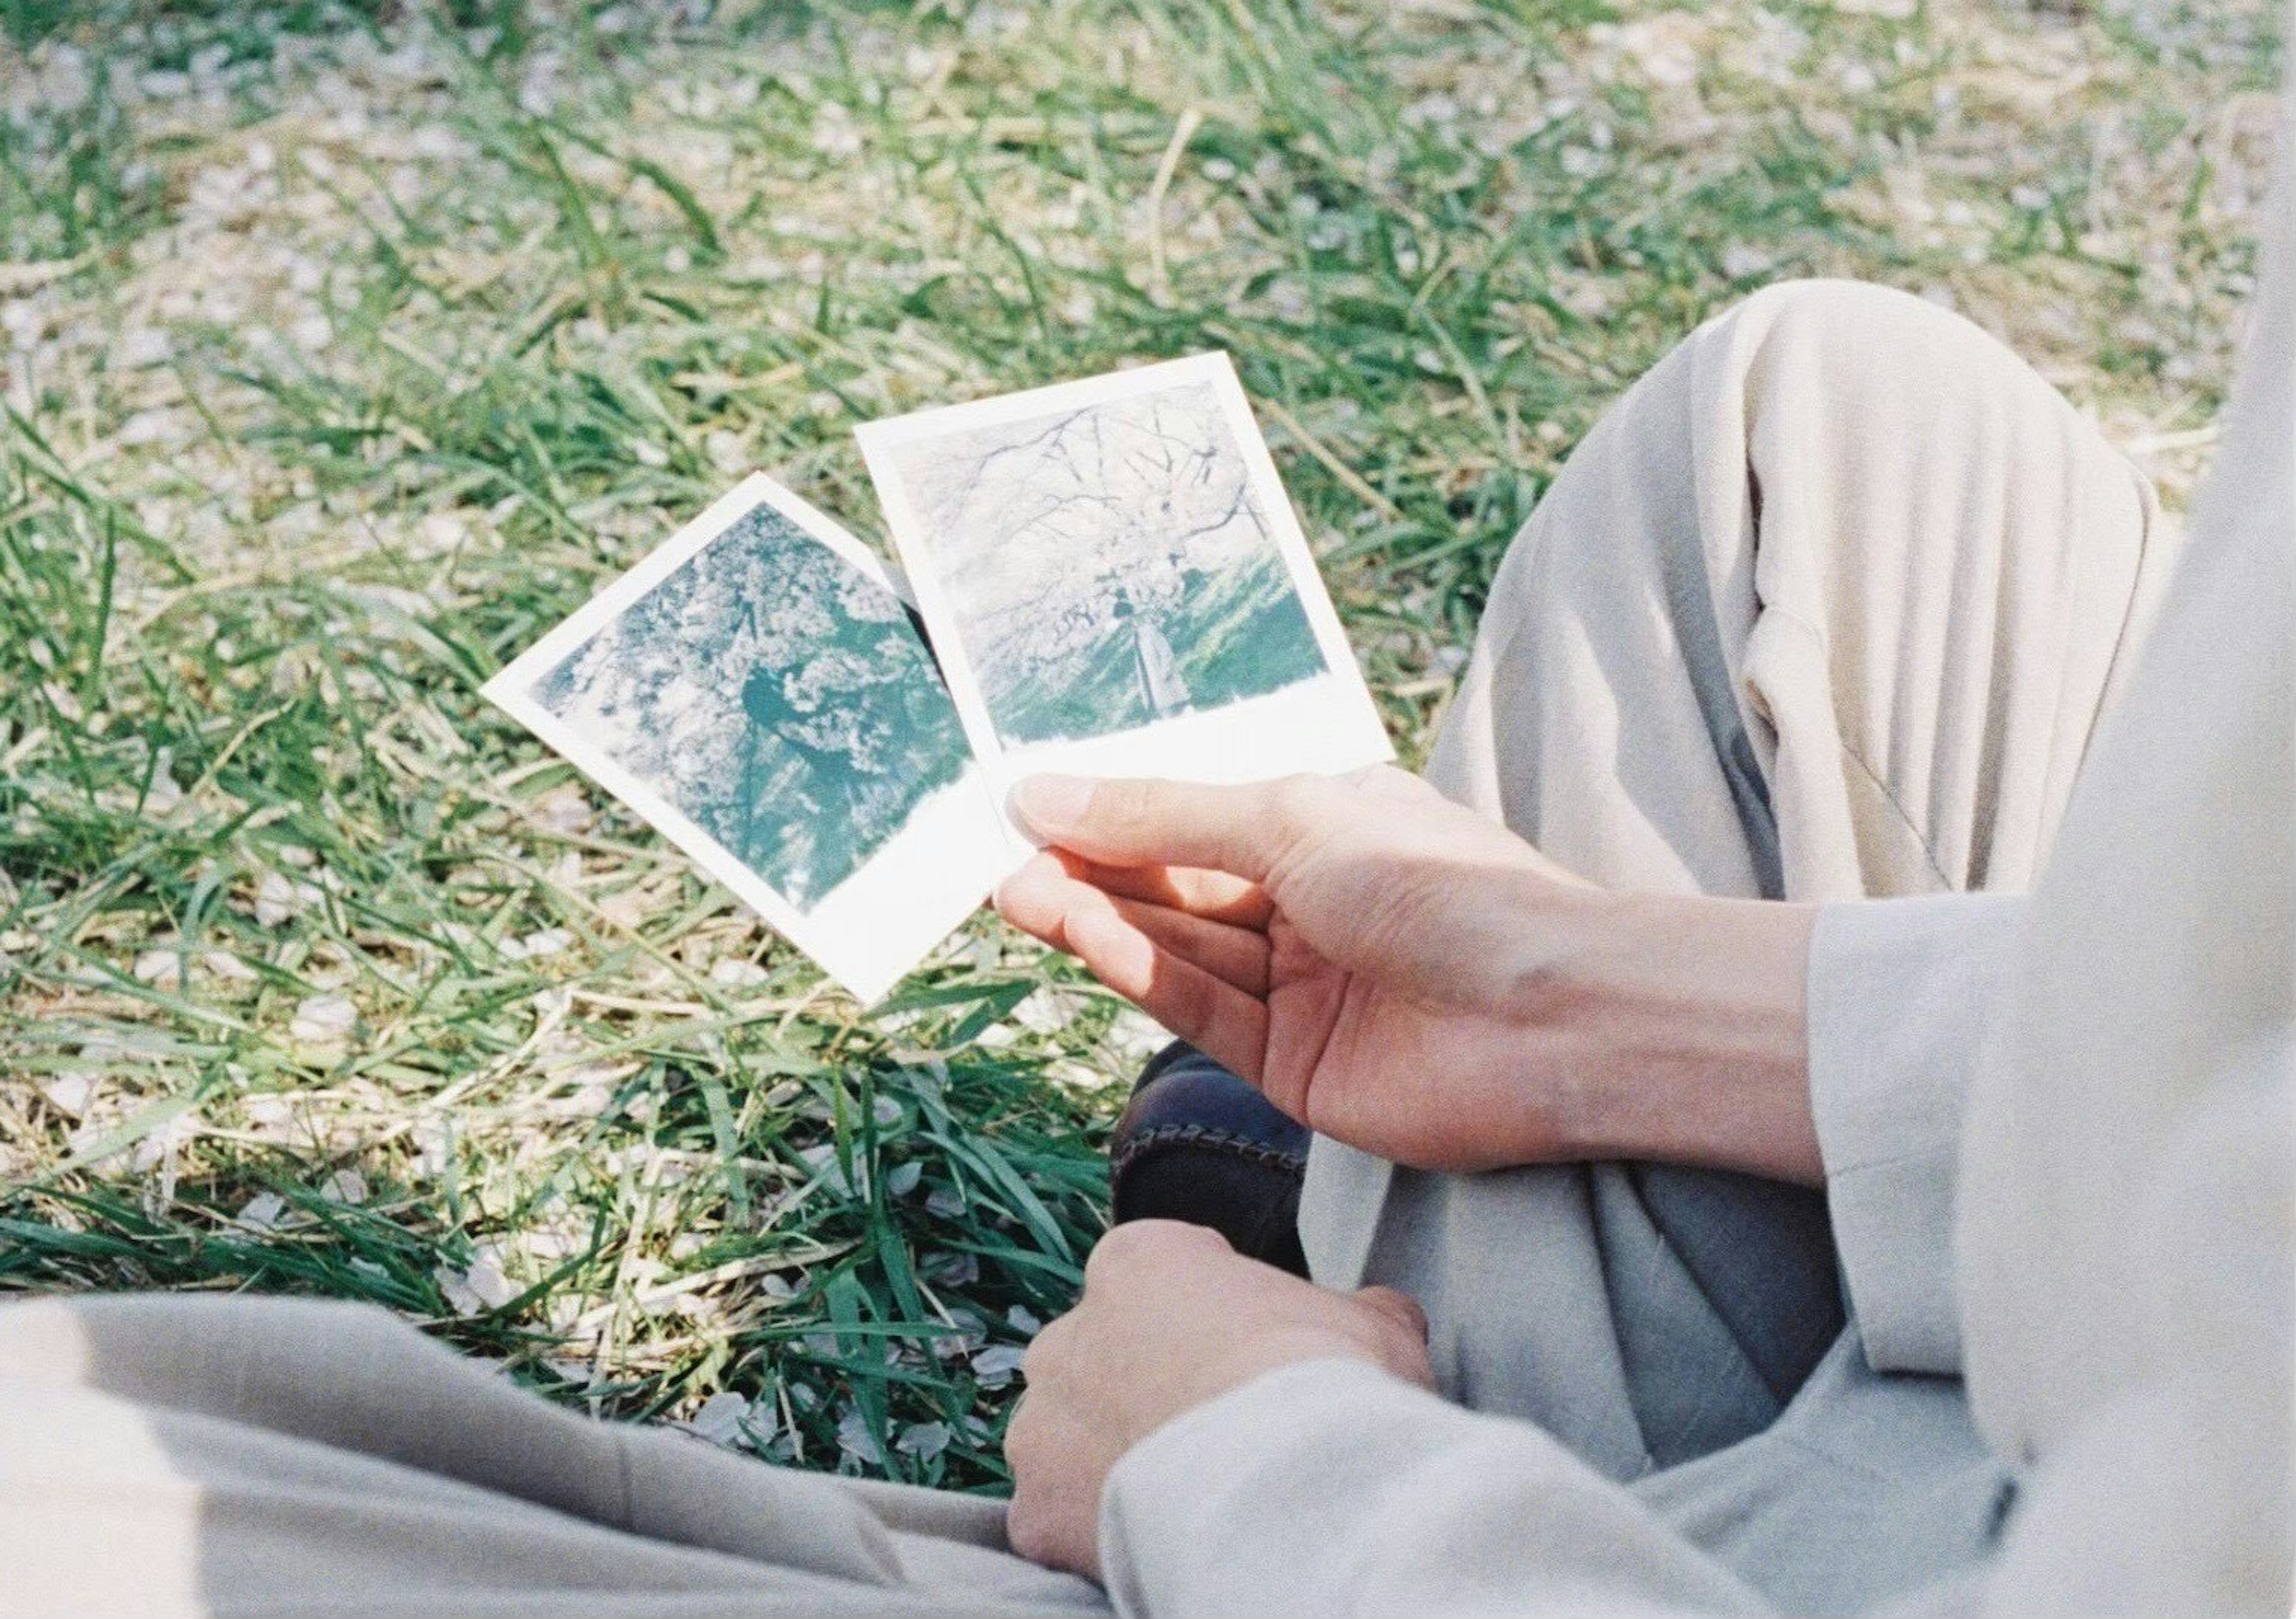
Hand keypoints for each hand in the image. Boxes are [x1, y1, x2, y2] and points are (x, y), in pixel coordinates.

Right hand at [996, 766, 1820, 1180]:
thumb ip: (1161, 816)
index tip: (1024, 806)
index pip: (1196, 820)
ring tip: (1014, 892)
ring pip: (1177, 950)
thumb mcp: (1288, 820)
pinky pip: (1199, 1009)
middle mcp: (1310, 907)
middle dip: (1091, 869)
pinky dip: (1137, 972)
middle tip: (1001, 858)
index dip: (1112, 815)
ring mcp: (1301, 990)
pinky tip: (1077, 931)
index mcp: (1327, 829)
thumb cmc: (1439, 885)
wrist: (1549, 1016)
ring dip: (1096, 920)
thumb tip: (1041, 791)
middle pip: (1177, 888)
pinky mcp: (1293, 1069)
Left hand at [1004, 1219, 1432, 1580]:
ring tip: (1187, 1493)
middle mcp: (1068, 1334)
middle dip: (1148, 1386)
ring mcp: (1041, 1427)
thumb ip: (1359, 1310)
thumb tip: (1383, 1318)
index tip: (1251, 1353)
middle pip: (1104, 1355)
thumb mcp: (1375, 1322)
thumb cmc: (1327, 1383)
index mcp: (1140, 1260)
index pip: (1165, 1273)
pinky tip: (1154, 1540)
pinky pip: (1060, 1519)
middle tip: (1217, 1431)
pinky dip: (1097, 1532)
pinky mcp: (1036, 1512)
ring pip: (1069, 1438)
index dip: (1213, 1315)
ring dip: (1113, 1457)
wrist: (1285, 1484)